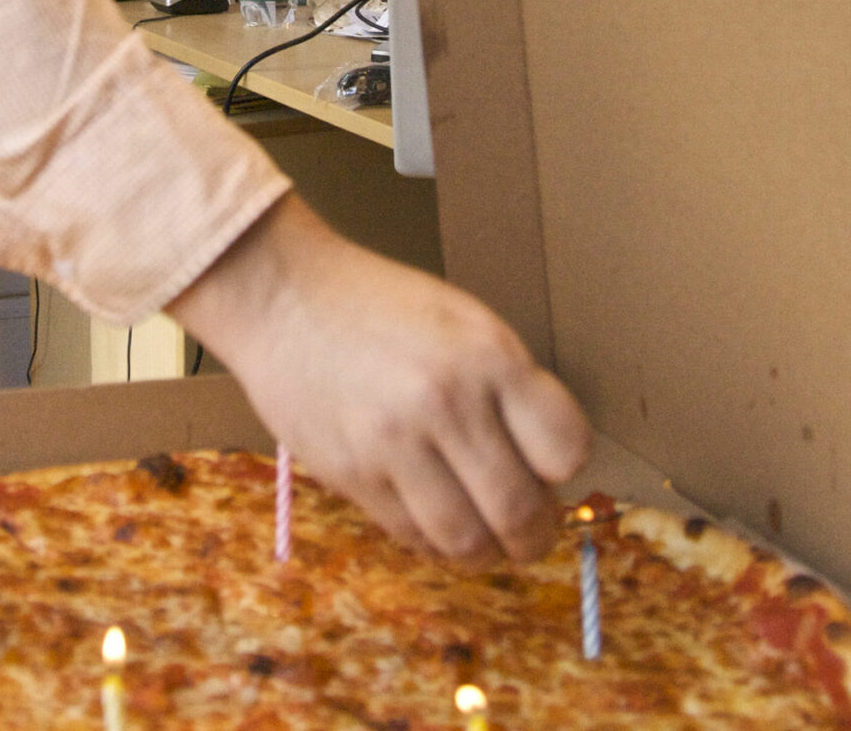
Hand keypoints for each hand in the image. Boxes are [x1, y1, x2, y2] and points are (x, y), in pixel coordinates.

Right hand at [168, 196, 588, 561]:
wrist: (285, 297)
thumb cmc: (380, 306)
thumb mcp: (465, 323)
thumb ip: (508, 389)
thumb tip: (545, 469)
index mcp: (488, 355)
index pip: (565, 448)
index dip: (565, 469)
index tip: (553, 471)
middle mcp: (447, 401)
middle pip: (518, 508)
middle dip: (535, 534)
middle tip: (531, 532)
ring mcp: (395, 443)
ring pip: (466, 539)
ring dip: (489, 553)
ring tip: (489, 541)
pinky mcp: (352, 474)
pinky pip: (411, 536)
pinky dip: (436, 544)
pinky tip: (439, 525)